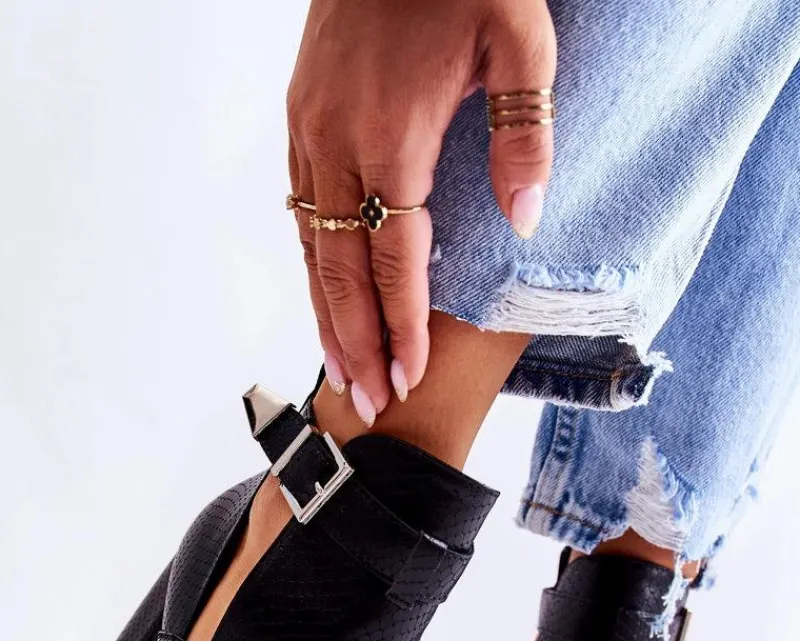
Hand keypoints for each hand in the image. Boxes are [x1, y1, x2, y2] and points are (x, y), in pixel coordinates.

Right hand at [287, 0, 556, 423]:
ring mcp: (309, 131)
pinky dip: (313, 264)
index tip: (408, 379)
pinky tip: (323, 296)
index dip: (402, 326)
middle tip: (367, 405)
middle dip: (357, 343)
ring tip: (340, 370)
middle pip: (343, 270)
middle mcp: (336, 143)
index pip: (396, 258)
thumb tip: (524, 222)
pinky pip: (300, 211)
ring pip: (312, 246)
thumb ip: (525, 136)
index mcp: (391, 135)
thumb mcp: (522, 41)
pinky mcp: (300, 118)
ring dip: (326, 314)